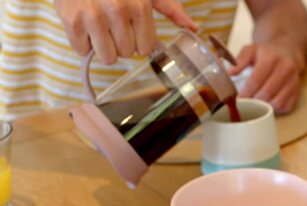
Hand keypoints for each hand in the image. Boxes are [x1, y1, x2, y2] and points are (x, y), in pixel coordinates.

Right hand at [55, 0, 197, 64]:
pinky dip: (82, 42)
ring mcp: (93, 17)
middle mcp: (118, 11)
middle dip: (120, 42)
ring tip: (97, 27)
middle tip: (110, 24)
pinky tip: (83, 25)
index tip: (128, 27)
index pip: (145, 48)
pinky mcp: (72, 21)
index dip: (136, 40)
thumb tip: (193, 28)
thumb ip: (170, 8)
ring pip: (107, 57)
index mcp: (139, 6)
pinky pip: (83, 51)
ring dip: (102, 47)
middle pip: (127, 53)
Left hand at [229, 43, 304, 114]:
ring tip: (256, 104)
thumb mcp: (251, 50)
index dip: (245, 93)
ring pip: (277, 103)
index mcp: (271, 59)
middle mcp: (285, 69)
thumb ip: (239, 60)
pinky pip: (286, 107)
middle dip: (253, 101)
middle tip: (244, 104)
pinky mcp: (297, 91)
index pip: (256, 81)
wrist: (288, 51)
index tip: (237, 100)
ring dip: (265, 107)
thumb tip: (229, 73)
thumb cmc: (266, 53)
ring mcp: (293, 81)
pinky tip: (268, 104)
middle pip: (266, 93)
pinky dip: (275, 109)